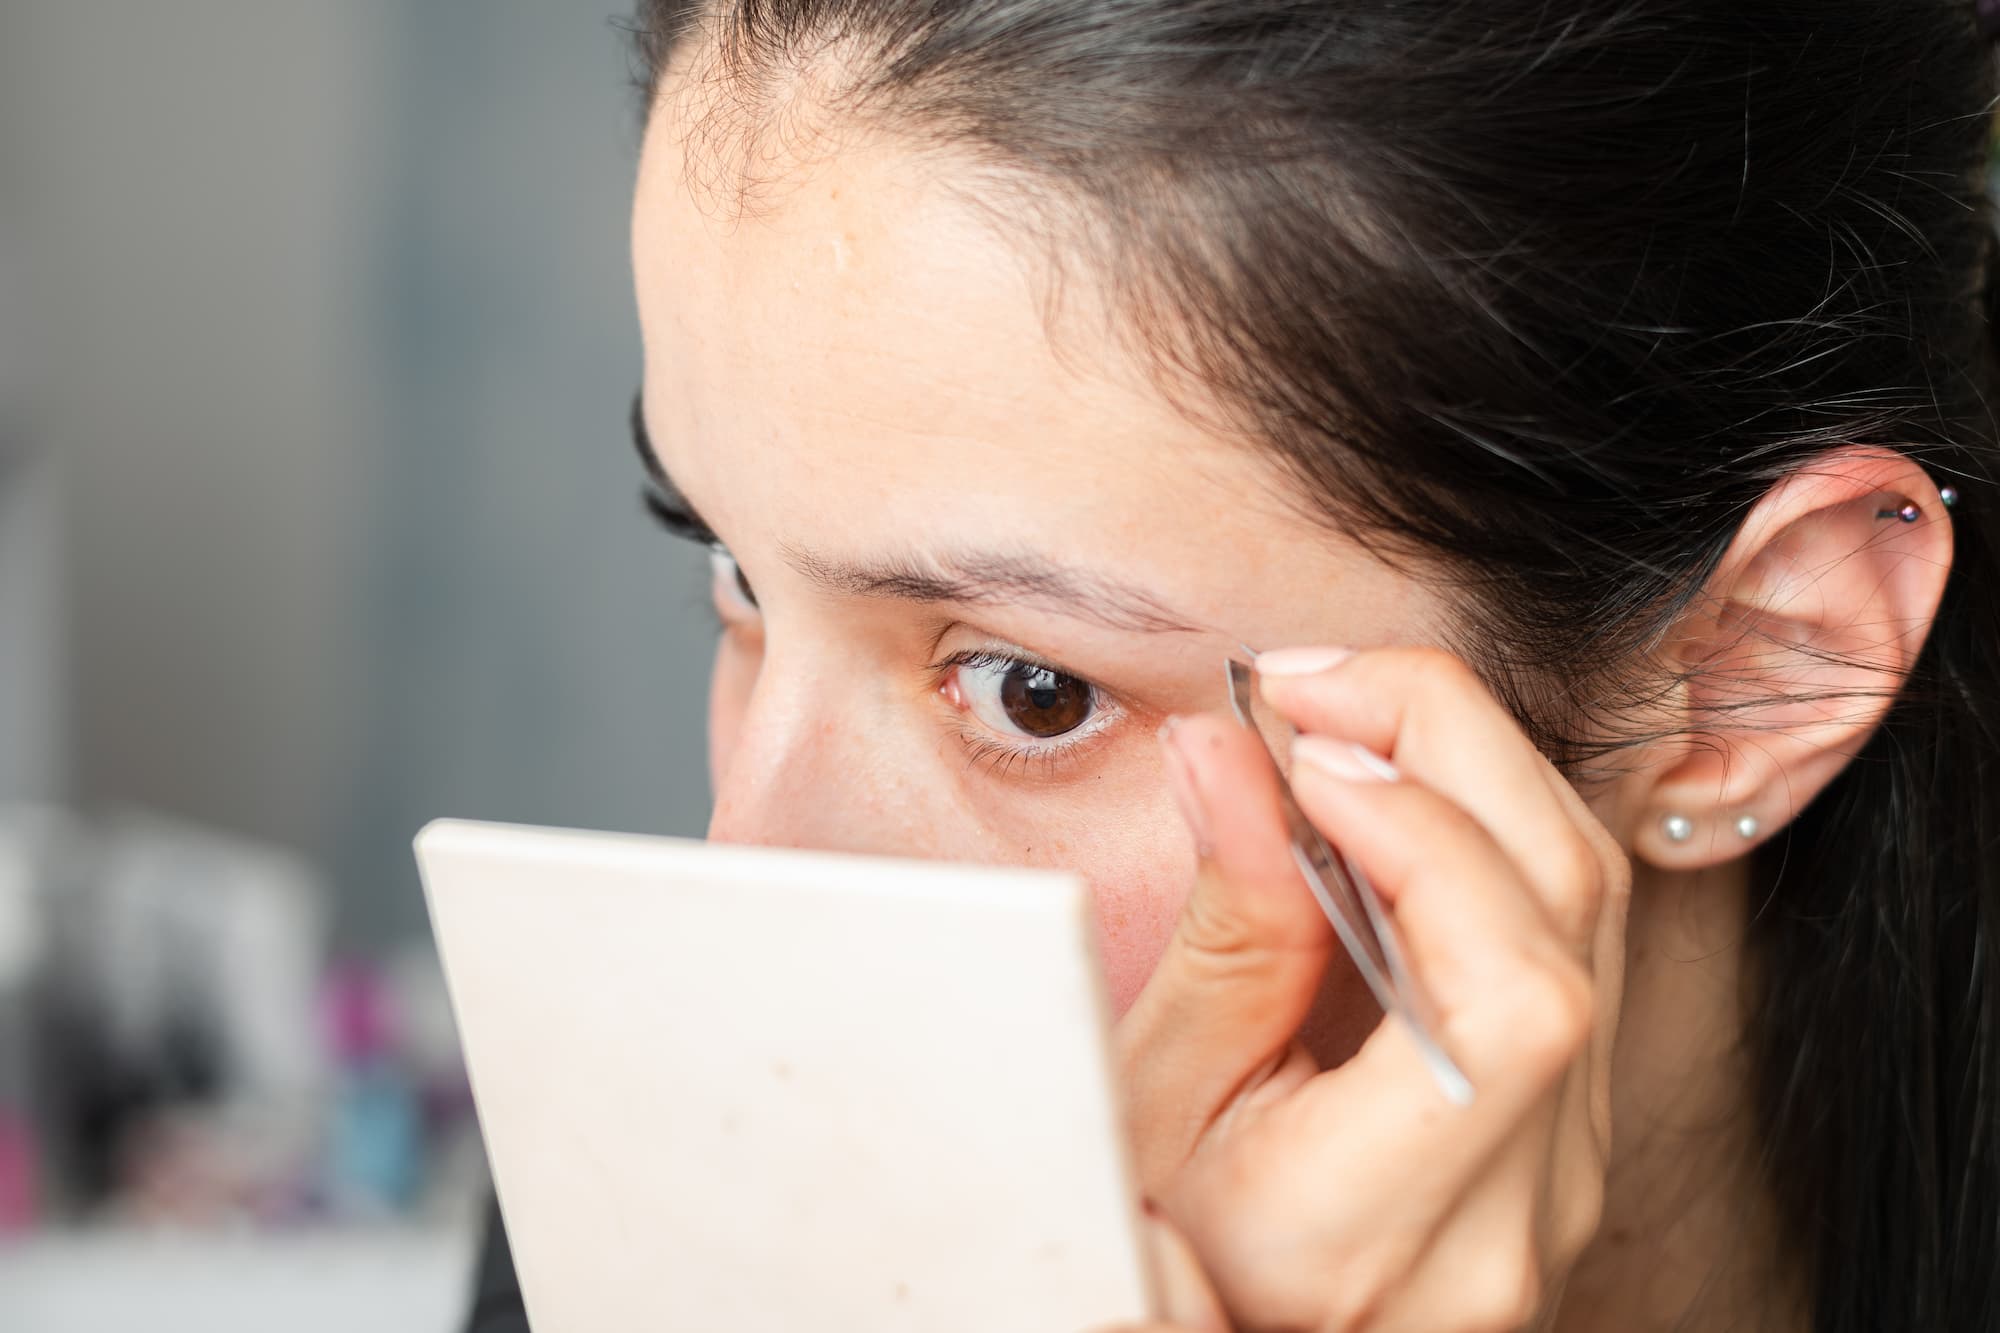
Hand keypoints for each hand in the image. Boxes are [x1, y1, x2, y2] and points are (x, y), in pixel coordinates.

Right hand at [1101, 645, 1629, 1332]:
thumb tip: (1231, 750)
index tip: (1303, 752)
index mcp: (1381, 1231)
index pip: (1513, 998)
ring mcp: (1566, 1177)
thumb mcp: (1152, 1100)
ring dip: (1475, 770)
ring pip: (1596, 909)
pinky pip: (1574, 937)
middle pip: (1574, 918)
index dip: (1430, 835)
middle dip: (1454, 747)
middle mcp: (1516, 1217)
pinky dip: (1487, 829)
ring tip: (1341, 718)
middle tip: (1315, 686)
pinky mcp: (1573, 1132)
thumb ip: (1220, 929)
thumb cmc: (1165, 1236)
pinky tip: (1392, 789)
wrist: (1234, 1332)